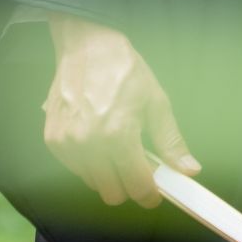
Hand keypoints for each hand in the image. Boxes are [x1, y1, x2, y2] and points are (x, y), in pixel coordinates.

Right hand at [42, 16, 198, 208]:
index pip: (136, 185)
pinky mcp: (52, 140)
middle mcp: (89, 143)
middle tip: (138, 168)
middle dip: (129, 186)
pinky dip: (88, 163)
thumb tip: (189, 170)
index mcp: (118, 135)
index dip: (149, 195)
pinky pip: (74, 169)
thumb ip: (170, 141)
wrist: (87, 46)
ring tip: (117, 147)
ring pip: (92, 183)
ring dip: (108, 175)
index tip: (155, 193)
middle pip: (112, 193)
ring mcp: (67, 143)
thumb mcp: (156, 102)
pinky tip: (97, 141)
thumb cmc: (125, 71)